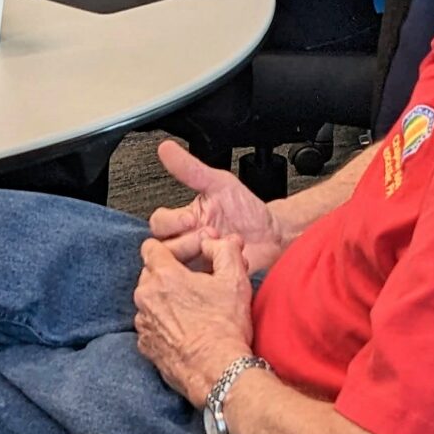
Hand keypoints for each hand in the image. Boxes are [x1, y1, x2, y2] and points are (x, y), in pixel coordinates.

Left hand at [134, 233, 256, 405]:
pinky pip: (151, 325)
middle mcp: (145, 297)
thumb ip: (225, 251)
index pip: (152, 247)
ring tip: (192, 308)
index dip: (173, 248)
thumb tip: (217, 242)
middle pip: (150, 273)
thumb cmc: (225, 326)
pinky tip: (185, 329)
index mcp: (163, 275)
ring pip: (150, 300)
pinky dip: (164, 323)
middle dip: (171, 273)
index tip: (189, 257)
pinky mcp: (145, 345)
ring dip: (166, 299)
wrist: (218, 372)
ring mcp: (143, 323)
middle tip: (196, 282)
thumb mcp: (234, 280)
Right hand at [148, 139, 284, 273]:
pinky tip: (227, 263)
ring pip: (178, 268)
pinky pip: (198, 285)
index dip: (170, 223)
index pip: (158, 223)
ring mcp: (198, 263)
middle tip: (209, 235)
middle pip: (163, 248)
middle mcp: (187, 242)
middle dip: (185, 242)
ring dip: (199, 257)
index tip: (190, 219)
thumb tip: (166, 148)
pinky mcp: (211, 280)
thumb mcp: (219, 183)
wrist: (274, 234)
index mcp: (183, 220)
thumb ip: (191, 168)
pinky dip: (212, 274)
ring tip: (221, 247)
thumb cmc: (246, 209)